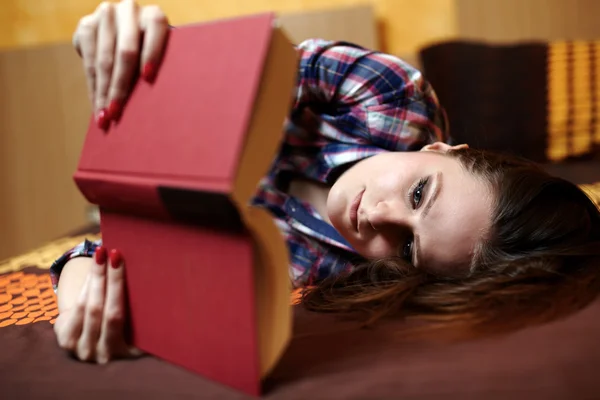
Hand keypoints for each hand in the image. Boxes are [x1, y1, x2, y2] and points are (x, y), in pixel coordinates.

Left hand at [54, 247, 141, 363]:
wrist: (101, 345)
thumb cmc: (131, 330)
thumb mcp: (141, 330)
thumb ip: (147, 316)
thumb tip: (163, 281)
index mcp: (128, 354)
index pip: (122, 319)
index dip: (122, 291)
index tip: (126, 266)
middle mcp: (104, 355)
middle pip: (107, 312)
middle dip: (111, 279)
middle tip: (115, 254)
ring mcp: (83, 350)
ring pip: (90, 307)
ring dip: (97, 278)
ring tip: (102, 255)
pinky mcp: (66, 341)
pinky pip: (77, 308)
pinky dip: (86, 286)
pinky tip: (94, 270)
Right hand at [72, 0, 169, 128]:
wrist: (124, 34)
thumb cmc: (151, 57)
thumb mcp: (161, 56)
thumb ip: (159, 68)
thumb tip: (163, 106)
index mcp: (154, 16)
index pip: (156, 29)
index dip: (152, 53)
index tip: (149, 77)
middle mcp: (130, 10)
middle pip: (125, 52)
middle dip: (120, 86)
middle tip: (117, 113)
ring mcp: (106, 15)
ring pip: (104, 60)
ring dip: (103, 92)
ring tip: (105, 117)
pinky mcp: (86, 24)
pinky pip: (88, 60)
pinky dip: (93, 87)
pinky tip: (96, 105)